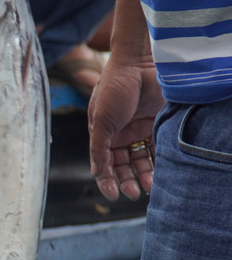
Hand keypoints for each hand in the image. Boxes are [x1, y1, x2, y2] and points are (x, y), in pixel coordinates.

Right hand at [88, 55, 162, 200]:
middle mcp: (121, 134)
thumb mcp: (100, 121)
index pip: (104, 163)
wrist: (138, 64)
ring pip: (141, 159)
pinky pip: (157, 146)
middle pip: (123, 164)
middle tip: (134, 193)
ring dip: (144, 174)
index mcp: (103, 134)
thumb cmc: (113, 90)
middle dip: (127, 180)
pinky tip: (161, 171)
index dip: (107, 180)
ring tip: (149, 187)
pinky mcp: (157, 123)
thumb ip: (98, 148)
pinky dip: (158, 160)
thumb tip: (96, 173)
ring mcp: (139, 129)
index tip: (113, 195)